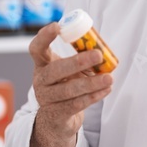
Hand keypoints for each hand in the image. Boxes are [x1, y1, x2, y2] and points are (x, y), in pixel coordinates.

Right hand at [29, 22, 113, 142]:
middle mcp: (41, 80)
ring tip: (109, 78)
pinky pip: (76, 105)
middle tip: (98, 54)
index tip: (57, 26)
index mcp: (43, 65)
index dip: (44, 36)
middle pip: (55, 70)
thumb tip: (105, 51)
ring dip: (91, 83)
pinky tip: (106, 90)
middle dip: (78, 61)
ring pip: (69, 90)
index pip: (37, 48)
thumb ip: (83, 59)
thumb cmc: (67, 87)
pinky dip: (93, 97)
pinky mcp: (56, 115)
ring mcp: (46, 98)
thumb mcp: (71, 71)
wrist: (57, 120)